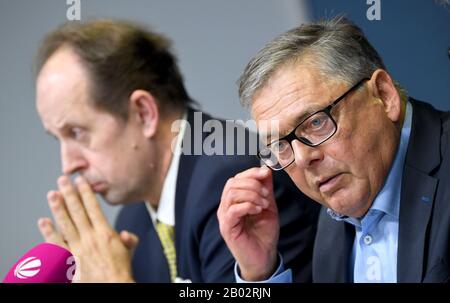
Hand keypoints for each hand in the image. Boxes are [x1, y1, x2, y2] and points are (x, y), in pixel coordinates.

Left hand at [37, 175, 138, 281]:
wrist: (112, 287)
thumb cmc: (121, 272)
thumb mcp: (129, 252)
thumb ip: (129, 239)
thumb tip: (125, 233)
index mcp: (106, 234)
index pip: (93, 208)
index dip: (86, 193)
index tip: (80, 181)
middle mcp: (90, 238)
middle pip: (78, 211)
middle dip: (70, 194)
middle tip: (63, 180)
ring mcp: (78, 249)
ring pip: (66, 224)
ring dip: (58, 208)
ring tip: (53, 194)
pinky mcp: (69, 260)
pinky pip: (56, 244)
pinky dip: (49, 232)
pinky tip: (44, 221)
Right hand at [217, 166, 278, 280]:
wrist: (264, 256)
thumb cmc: (263, 233)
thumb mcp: (268, 205)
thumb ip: (265, 188)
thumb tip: (265, 169)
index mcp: (233, 200)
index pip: (236, 178)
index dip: (250, 173)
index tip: (265, 173)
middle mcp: (225, 207)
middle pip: (232, 183)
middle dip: (252, 184)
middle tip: (266, 194)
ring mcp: (224, 217)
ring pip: (232, 193)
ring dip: (252, 195)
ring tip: (263, 204)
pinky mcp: (227, 227)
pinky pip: (233, 209)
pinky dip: (248, 206)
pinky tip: (258, 210)